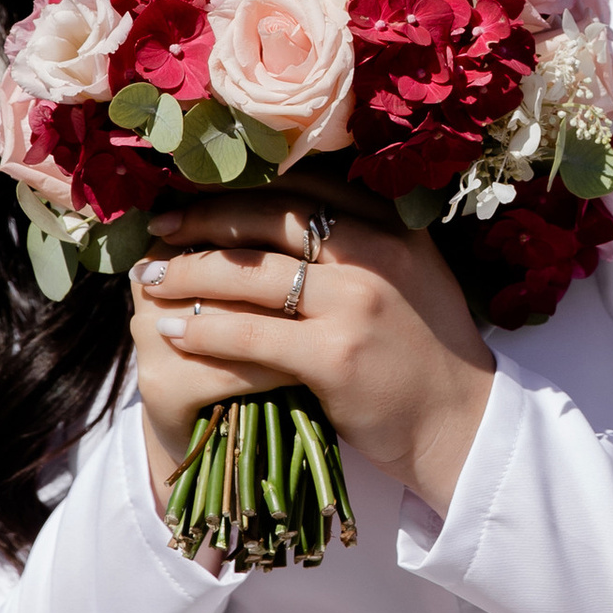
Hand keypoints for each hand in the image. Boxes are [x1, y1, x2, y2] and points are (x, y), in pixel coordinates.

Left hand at [129, 192, 494, 516]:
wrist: (463, 424)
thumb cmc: (429, 354)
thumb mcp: (414, 275)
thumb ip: (368, 240)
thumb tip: (291, 210)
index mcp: (394, 226)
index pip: (305, 187)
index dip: (243, 187)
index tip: (198, 193)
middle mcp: (378, 253)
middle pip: (271, 218)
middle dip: (205, 219)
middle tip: (160, 226)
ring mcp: (357, 303)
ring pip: (252, 274)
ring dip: (190, 273)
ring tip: (150, 278)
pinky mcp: (335, 355)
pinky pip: (250, 334)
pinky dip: (204, 330)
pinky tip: (173, 330)